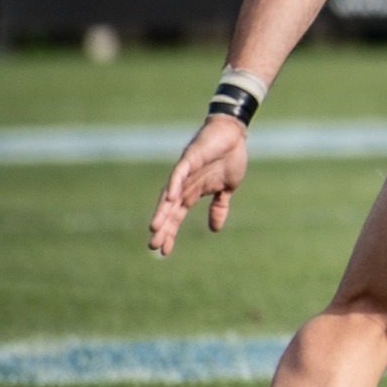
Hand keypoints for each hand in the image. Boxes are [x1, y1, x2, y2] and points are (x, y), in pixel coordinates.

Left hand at [148, 116, 249, 256]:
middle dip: (163, 228)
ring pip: (169, 195)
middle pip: (169, 210)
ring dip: (162, 211)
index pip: (177, 216)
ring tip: (155, 228)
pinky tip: (170, 198)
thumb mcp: (228, 188)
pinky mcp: (190, 158)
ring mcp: (185, 172)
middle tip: (153, 246)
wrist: (233, 134)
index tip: (164, 251)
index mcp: (192, 192)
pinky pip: (179, 174)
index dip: (171, 233)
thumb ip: (219, 207)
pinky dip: (174, 186)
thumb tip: (214, 229)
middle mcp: (184, 185)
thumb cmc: (229, 158)